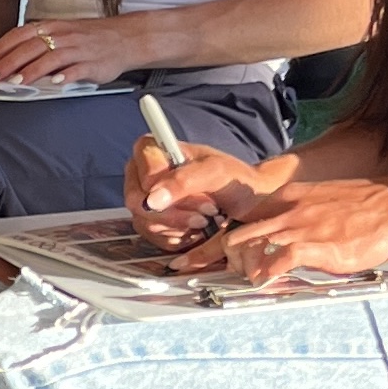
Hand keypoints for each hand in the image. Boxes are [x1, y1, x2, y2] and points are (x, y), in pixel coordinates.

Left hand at [0, 12, 152, 85]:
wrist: (125, 37)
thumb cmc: (89, 38)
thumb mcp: (60, 35)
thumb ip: (36, 46)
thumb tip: (7, 62)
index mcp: (50, 27)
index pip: (18, 36)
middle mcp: (61, 35)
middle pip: (29, 48)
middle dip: (7, 63)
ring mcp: (77, 49)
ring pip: (49, 57)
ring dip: (30, 70)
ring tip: (15, 82)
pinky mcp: (92, 63)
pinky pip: (76, 68)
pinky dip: (65, 75)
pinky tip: (55, 83)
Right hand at [135, 142, 297, 250]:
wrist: (249, 203)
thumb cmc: (234, 179)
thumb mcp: (214, 173)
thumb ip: (183, 181)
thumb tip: (151, 200)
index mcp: (152, 150)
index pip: (142, 174)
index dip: (165, 188)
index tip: (197, 192)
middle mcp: (141, 175)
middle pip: (138, 202)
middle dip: (175, 212)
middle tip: (206, 212)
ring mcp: (145, 202)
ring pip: (146, 223)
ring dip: (181, 226)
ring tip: (206, 220)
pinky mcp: (151, 224)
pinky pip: (153, 239)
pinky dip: (179, 238)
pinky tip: (198, 230)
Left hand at [174, 174, 387, 284]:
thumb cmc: (367, 209)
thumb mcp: (320, 205)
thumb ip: (294, 220)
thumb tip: (277, 246)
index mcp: (285, 200)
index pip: (237, 220)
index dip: (210, 244)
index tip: (189, 260)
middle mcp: (286, 211)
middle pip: (232, 236)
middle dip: (215, 261)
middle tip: (207, 278)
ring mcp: (300, 226)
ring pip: (247, 247)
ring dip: (240, 270)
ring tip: (247, 281)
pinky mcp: (318, 244)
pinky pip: (278, 259)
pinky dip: (266, 274)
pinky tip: (267, 282)